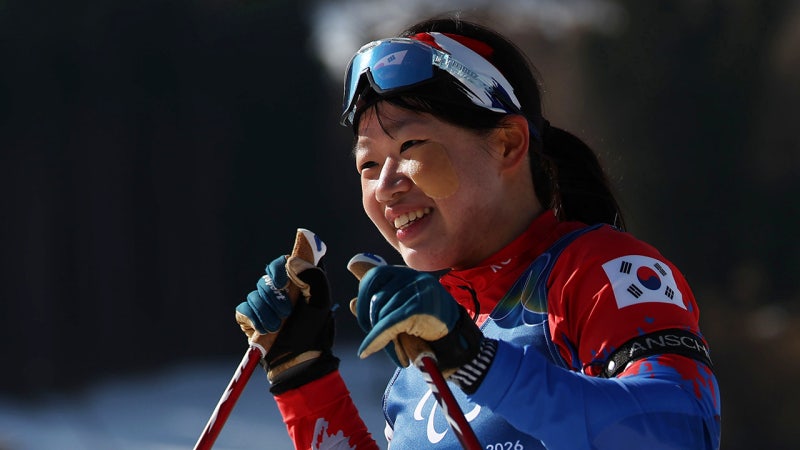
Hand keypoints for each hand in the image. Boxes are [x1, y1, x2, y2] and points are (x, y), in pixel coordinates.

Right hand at [235, 255, 337, 393]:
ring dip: (265, 312)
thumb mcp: (321, 302)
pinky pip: (243, 310)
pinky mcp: (249, 318)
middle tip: (286, 313)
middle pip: (266, 280)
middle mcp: (278, 290)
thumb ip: (313, 277)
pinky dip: (252, 319)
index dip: (277, 268)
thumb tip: (291, 262)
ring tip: (277, 327)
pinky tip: (263, 329)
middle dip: (274, 298)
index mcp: (296, 282)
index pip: (281, 262)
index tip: (281, 282)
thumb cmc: (312, 329)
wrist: (298, 359)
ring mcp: (262, 304)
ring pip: (254, 295)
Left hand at [354, 265, 482, 375]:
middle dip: (369, 320)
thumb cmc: (426, 328)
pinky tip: (367, 349)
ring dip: (378, 334)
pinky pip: (388, 322)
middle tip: (375, 338)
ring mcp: (419, 289)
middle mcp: (413, 277)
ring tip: (392, 347)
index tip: (365, 321)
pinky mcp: (420, 306)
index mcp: (406, 274)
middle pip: (375, 296)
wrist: (457, 343)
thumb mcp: (398, 313)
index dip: (363, 300)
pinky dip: (376, 338)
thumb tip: (350, 303)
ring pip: (382, 311)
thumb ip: (376, 306)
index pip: (373, 277)